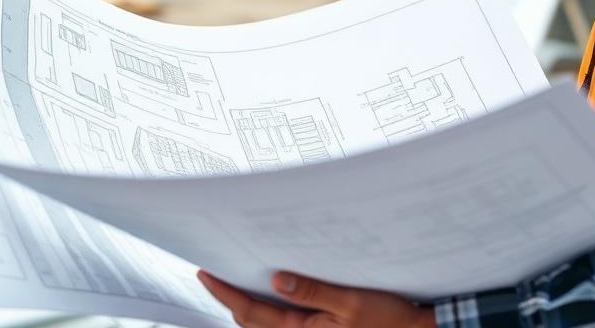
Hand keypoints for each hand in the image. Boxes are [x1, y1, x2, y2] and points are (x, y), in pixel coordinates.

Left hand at [197, 270, 435, 327]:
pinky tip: (271, 292)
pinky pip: (281, 324)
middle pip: (250, 321)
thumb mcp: (352, 301)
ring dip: (247, 305)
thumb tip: (276, 279)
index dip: (224, 293)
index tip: (205, 274)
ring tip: (236, 279)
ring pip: (264, 325)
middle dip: (230, 299)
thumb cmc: (388, 320)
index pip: (251, 311)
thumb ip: (313, 291)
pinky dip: (267, 310)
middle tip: (214, 273)